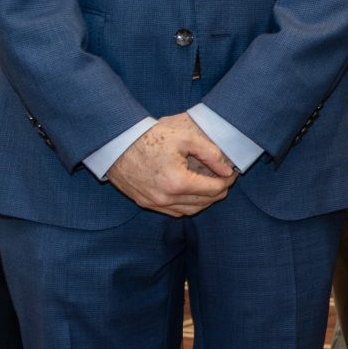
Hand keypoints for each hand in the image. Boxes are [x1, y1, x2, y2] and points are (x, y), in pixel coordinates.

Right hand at [108, 112, 234, 216]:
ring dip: (204, 201)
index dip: (227, 181)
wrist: (115, 143)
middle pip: (204, 202)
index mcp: (177, 182)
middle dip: (218, 191)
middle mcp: (165, 198)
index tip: (232, 173)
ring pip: (190, 210)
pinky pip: (173, 211)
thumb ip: (211, 154)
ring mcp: (154, 203)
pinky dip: (187, 205)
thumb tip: (227, 171)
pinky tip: (192, 193)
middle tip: (224, 179)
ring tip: (211, 186)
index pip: (214, 189)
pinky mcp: (144, 202)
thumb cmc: (149, 137)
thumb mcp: (185, 138)